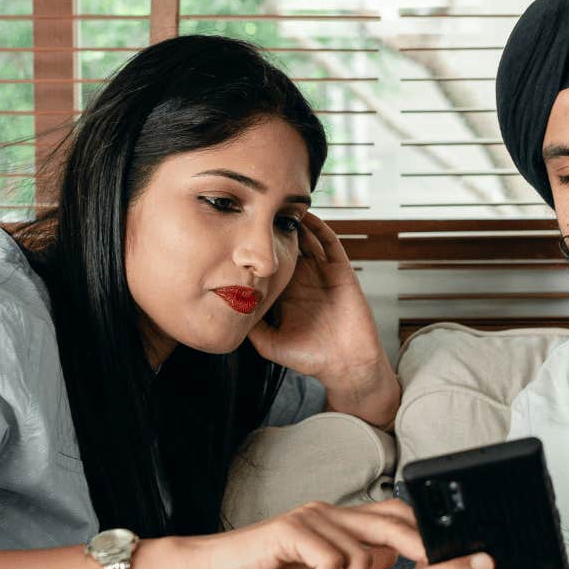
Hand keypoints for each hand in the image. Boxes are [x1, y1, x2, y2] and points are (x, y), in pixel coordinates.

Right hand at [163, 499, 423, 568]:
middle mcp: (326, 512)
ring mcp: (309, 519)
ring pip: (360, 555)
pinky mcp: (291, 533)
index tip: (439, 563)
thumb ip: (348, 562)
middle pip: (391, 521)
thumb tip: (389, 557)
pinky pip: (331, 565)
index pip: (391, 512)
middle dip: (418, 550)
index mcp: (335, 519)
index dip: (419, 532)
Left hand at [248, 213, 396, 418]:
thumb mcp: (268, 344)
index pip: (267, 262)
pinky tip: (307, 215)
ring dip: (295, 222)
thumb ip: (249, 327)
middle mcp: (302, 279)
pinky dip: (319, 227)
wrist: (346, 365)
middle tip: (257, 206)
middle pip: (286, 244)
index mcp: (285, 292)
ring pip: (306, 238)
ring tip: (279, 202)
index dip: (255, 247)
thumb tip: (223, 311)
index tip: (237, 230)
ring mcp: (322, 273)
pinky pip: (330, 243)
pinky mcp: (341, 271)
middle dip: (273, 227)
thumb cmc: (309, 358)